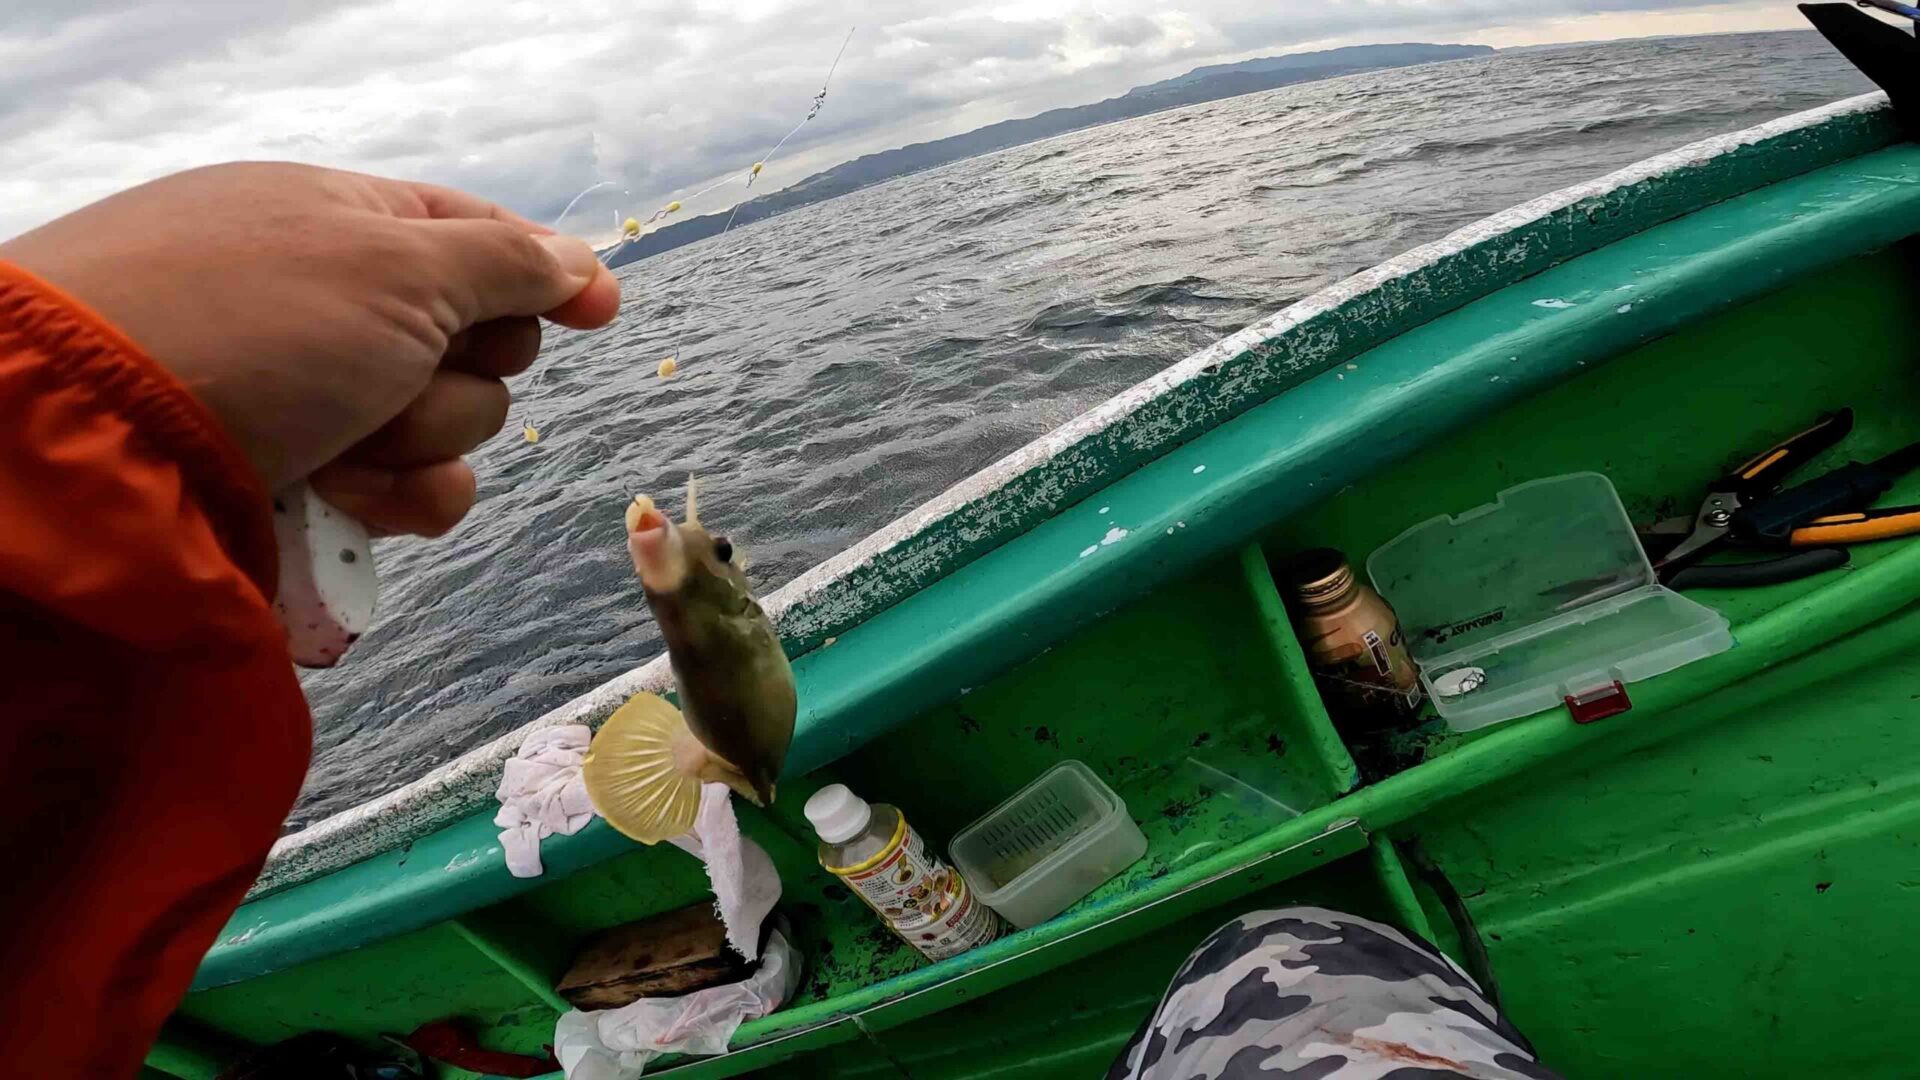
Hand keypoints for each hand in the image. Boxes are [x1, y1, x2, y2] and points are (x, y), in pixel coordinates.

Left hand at [0, 162, 618, 535]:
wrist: (101, 443)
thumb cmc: (249, 322)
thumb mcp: (396, 265)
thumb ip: (505, 263)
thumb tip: (578, 259)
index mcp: (349, 222)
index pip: (477, 237)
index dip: (543, 274)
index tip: (602, 312)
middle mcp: (338, 306)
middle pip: (480, 342)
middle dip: (462, 370)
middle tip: (400, 369)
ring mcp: (322, 394)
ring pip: (456, 425)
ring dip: (422, 439)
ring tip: (344, 439)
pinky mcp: (312, 478)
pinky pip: (417, 492)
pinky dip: (400, 496)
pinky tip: (347, 494)